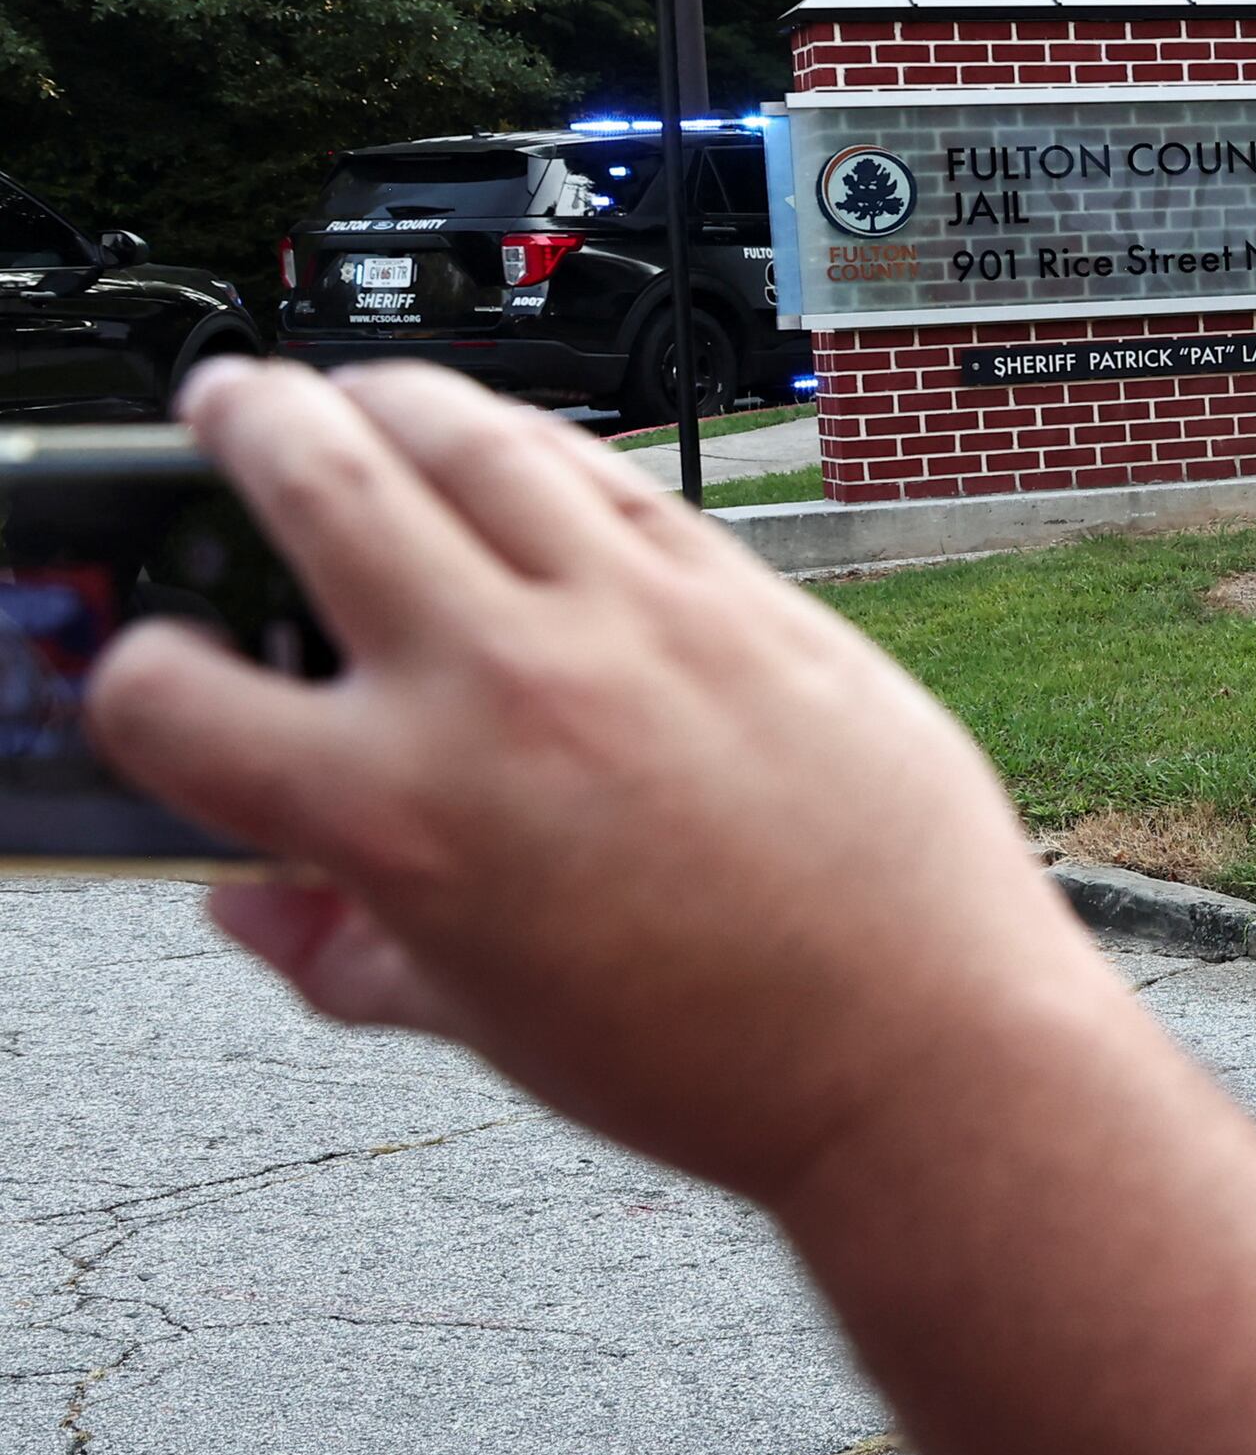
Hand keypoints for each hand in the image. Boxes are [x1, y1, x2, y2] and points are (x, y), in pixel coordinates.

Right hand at [82, 361, 1126, 1218]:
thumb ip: (340, 951)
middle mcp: (499, 690)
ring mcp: (630, 625)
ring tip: (362, 398)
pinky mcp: (747, 597)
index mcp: (395, 815)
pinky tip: (523, 456)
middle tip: (225, 404)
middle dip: (241, 417)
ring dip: (391, 394)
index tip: (168, 673)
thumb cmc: (713, 1060)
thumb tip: (247, 904)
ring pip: (471, 432)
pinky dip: (541, 449)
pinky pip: (613, 477)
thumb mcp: (483, 1023)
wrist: (921, 1046)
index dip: (133, 682)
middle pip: (313, 476)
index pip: (165, 693)